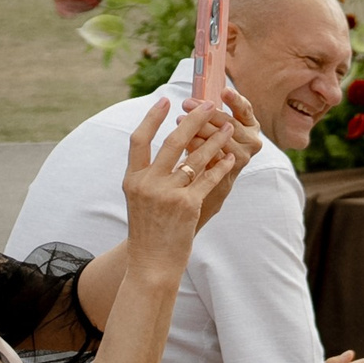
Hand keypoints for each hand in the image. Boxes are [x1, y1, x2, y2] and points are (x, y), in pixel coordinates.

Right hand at [119, 98, 242, 280]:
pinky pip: (208, 179)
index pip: (138, 140)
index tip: (163, 101)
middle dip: (193, 121)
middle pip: (172, 143)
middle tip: (207, 105)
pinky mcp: (187, 206)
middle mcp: (148, 184)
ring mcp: (167, 194)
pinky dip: (221, 166)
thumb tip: (166, 146)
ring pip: (195, 159)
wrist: (151, 261)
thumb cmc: (148, 229)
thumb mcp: (140, 198)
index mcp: (133, 179)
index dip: (151, 119)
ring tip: (227, 127)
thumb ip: (149, 175)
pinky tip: (230, 157)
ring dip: (214, 140)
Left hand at [190, 90, 264, 227]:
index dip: (236, 100)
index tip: (224, 91)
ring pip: (221, 139)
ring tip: (179, 119)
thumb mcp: (214, 130)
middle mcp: (252, 142)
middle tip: (187, 103)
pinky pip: (213, 156)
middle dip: (207, 112)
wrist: (208, 190)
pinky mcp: (230, 173)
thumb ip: (211, 114)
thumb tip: (194, 95)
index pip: (245, 109)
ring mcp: (243, 158)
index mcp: (251, 126)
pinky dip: (198, 146)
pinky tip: (185, 141)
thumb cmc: (208, 153)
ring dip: (199, 127)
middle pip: (230, 123)